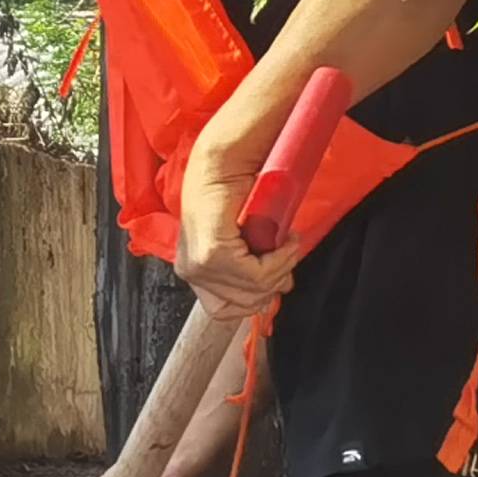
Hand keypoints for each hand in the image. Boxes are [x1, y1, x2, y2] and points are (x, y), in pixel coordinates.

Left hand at [176, 140, 303, 323]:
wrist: (224, 164)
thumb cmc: (235, 198)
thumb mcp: (243, 243)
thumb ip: (253, 270)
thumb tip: (280, 290)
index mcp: (193, 272)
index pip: (225, 311)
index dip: (257, 299)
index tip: (276, 276)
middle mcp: (191, 272)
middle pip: (247, 304)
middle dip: (275, 281)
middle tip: (286, 253)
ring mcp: (200, 265)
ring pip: (257, 288)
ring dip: (282, 266)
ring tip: (286, 241)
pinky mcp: (214, 254)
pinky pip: (258, 273)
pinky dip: (281, 258)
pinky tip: (285, 239)